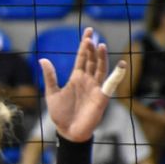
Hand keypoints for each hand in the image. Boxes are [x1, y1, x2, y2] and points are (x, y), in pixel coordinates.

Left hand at [41, 27, 126, 142]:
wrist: (67, 131)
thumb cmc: (60, 114)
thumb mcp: (52, 93)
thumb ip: (50, 77)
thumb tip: (42, 59)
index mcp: (76, 78)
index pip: (82, 57)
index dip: (84, 45)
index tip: (88, 32)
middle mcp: (87, 80)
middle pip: (92, 60)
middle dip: (92, 47)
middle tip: (90, 35)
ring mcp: (95, 87)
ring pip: (100, 68)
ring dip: (101, 57)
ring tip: (100, 45)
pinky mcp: (102, 97)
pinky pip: (111, 84)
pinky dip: (117, 75)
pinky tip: (121, 65)